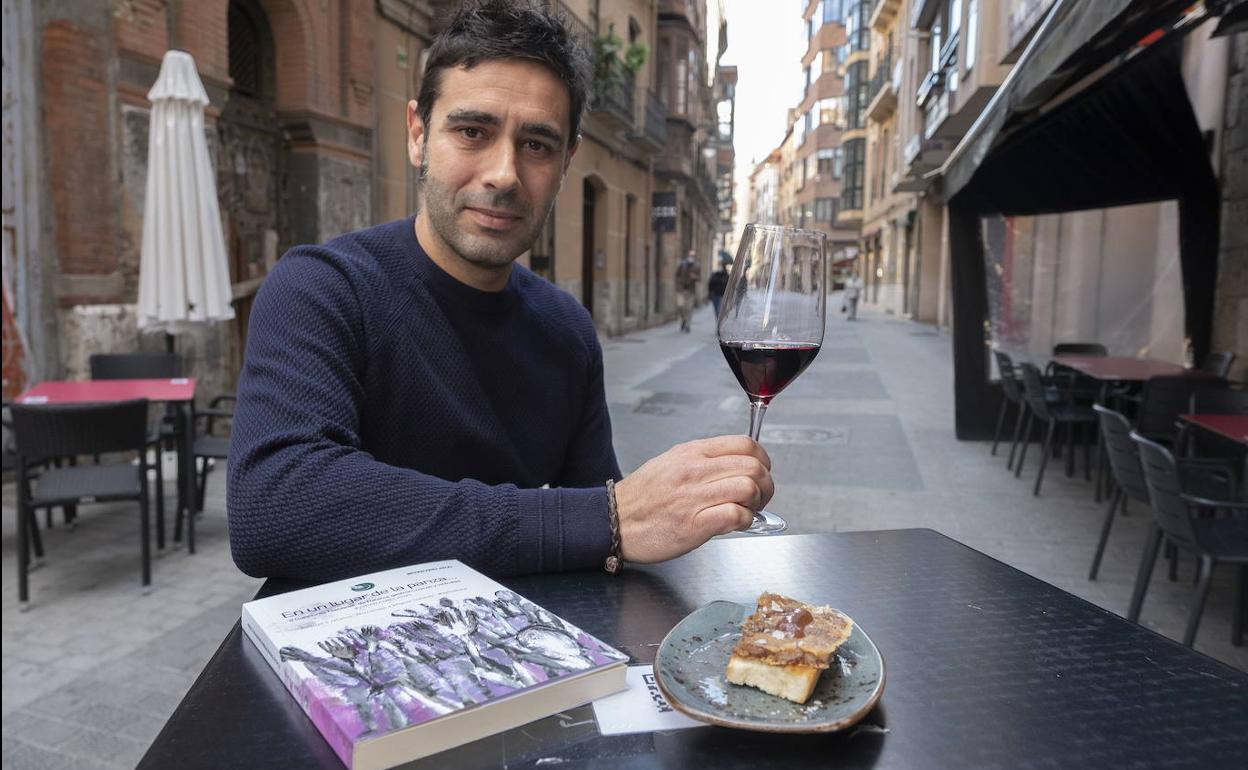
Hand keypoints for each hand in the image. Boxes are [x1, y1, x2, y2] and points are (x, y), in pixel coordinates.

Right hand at [613, 436, 773, 563]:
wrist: (613, 520)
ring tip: (746, 511)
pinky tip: (734, 524)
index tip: (761, 473)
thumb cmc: (642, 497)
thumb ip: (703, 462)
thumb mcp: (671, 463)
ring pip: (748, 488)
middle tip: (758, 498)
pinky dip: (744, 521)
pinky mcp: (693, 524)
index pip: (746, 444)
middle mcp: (694, 470)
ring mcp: (694, 496)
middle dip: (765, 485)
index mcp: (691, 453)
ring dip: (756, 504)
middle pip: (753, 466)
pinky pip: (735, 515)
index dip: (763, 460)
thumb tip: (737, 466)